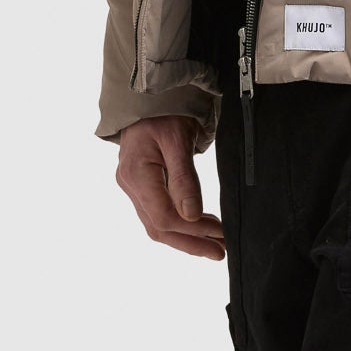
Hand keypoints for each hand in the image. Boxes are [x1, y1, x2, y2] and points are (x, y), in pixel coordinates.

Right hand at [116, 117, 224, 260]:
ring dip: (187, 237)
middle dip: (191, 243)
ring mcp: (132, 187)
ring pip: (157, 224)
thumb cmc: (163, 113)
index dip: (192, 231)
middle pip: (159, 227)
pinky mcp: (140, 187)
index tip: (219, 235)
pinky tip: (201, 225)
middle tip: (221, 252)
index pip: (164, 216)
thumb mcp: (177, 140)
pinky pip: (158, 213)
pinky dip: (180, 224)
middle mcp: (129, 185)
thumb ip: (184, 178)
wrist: (147, 99)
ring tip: (216, 244)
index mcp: (136, 174)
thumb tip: (192, 214)